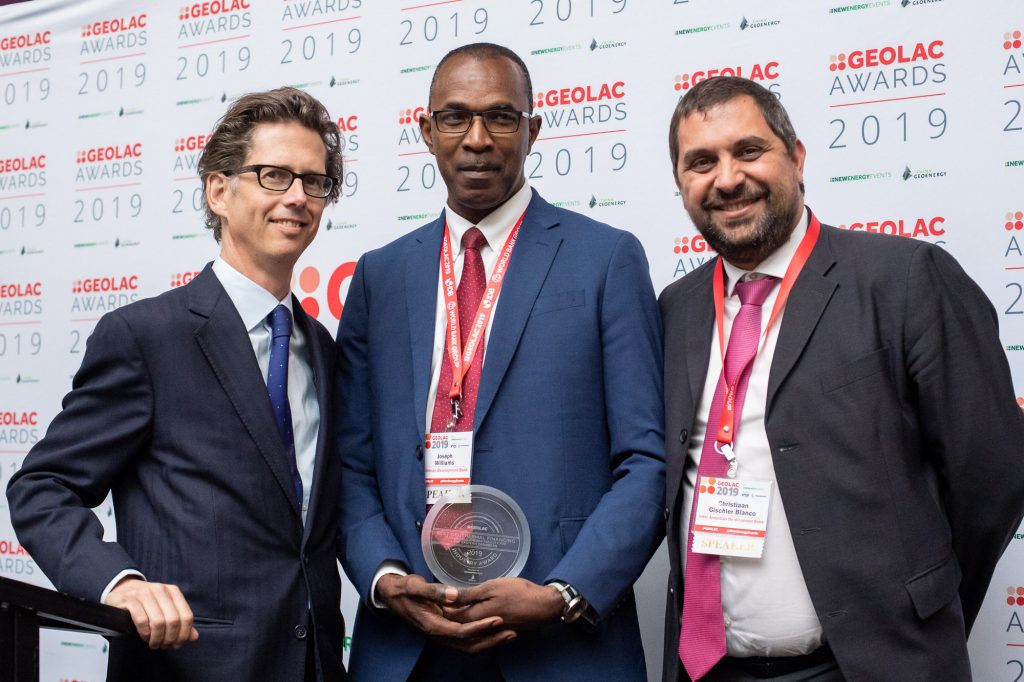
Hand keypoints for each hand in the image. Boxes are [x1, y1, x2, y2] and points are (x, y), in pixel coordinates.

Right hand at [106, 577, 198, 648]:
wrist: (123, 590)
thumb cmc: (147, 603)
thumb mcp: (165, 608)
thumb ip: (180, 621)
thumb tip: (194, 637)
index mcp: (173, 591)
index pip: (187, 616)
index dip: (184, 634)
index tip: (177, 644)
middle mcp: (160, 590)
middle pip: (173, 620)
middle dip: (170, 638)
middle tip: (164, 646)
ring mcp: (144, 593)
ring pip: (158, 622)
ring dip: (157, 638)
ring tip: (154, 644)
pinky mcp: (130, 600)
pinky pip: (142, 621)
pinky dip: (145, 633)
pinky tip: (145, 637)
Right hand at [376, 573, 515, 652]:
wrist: (393, 597)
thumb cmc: (405, 590)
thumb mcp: (415, 587)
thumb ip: (433, 591)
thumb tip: (452, 595)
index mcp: (433, 625)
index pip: (462, 631)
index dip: (481, 627)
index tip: (498, 619)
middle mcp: (439, 634)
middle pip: (470, 645)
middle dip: (492, 640)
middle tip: (512, 632)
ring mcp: (443, 634)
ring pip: (470, 645)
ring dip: (489, 641)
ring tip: (510, 633)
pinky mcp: (446, 630)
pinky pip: (467, 640)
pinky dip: (482, 637)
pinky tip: (495, 630)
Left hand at [444, 577, 563, 629]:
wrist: (544, 606)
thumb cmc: (519, 593)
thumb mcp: (492, 587)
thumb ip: (468, 594)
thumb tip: (447, 596)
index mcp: (477, 616)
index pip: (451, 616)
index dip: (440, 608)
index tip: (431, 600)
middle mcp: (481, 628)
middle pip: (458, 623)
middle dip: (447, 615)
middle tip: (437, 604)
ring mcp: (491, 631)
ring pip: (469, 628)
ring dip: (460, 620)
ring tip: (452, 608)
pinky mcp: (499, 631)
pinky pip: (481, 630)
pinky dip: (473, 623)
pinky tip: (473, 614)